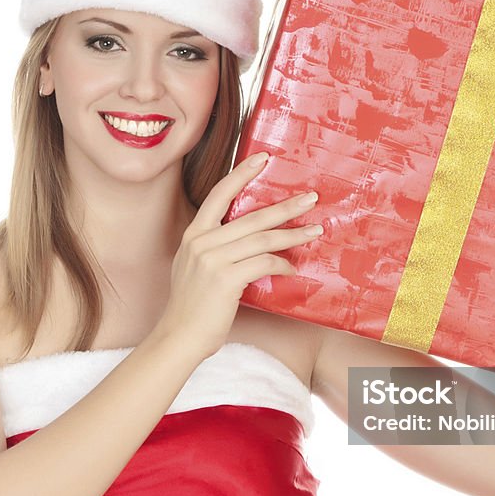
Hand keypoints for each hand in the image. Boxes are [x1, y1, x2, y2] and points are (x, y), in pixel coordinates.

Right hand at [155, 153, 321, 358]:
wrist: (179, 336)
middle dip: (285, 206)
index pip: (220, 194)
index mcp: (194, 234)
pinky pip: (264, 263)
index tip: (264, 158)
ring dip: (293, 235)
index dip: (242, 174)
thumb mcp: (194, 267)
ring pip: (263, 239)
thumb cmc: (192, 306)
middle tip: (310, 198)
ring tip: (315, 231)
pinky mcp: (226, 278)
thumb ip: (213, 248)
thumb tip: (247, 239)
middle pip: (252, 216)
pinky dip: (282, 265)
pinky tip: (291, 269)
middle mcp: (202, 242)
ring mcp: (213, 259)